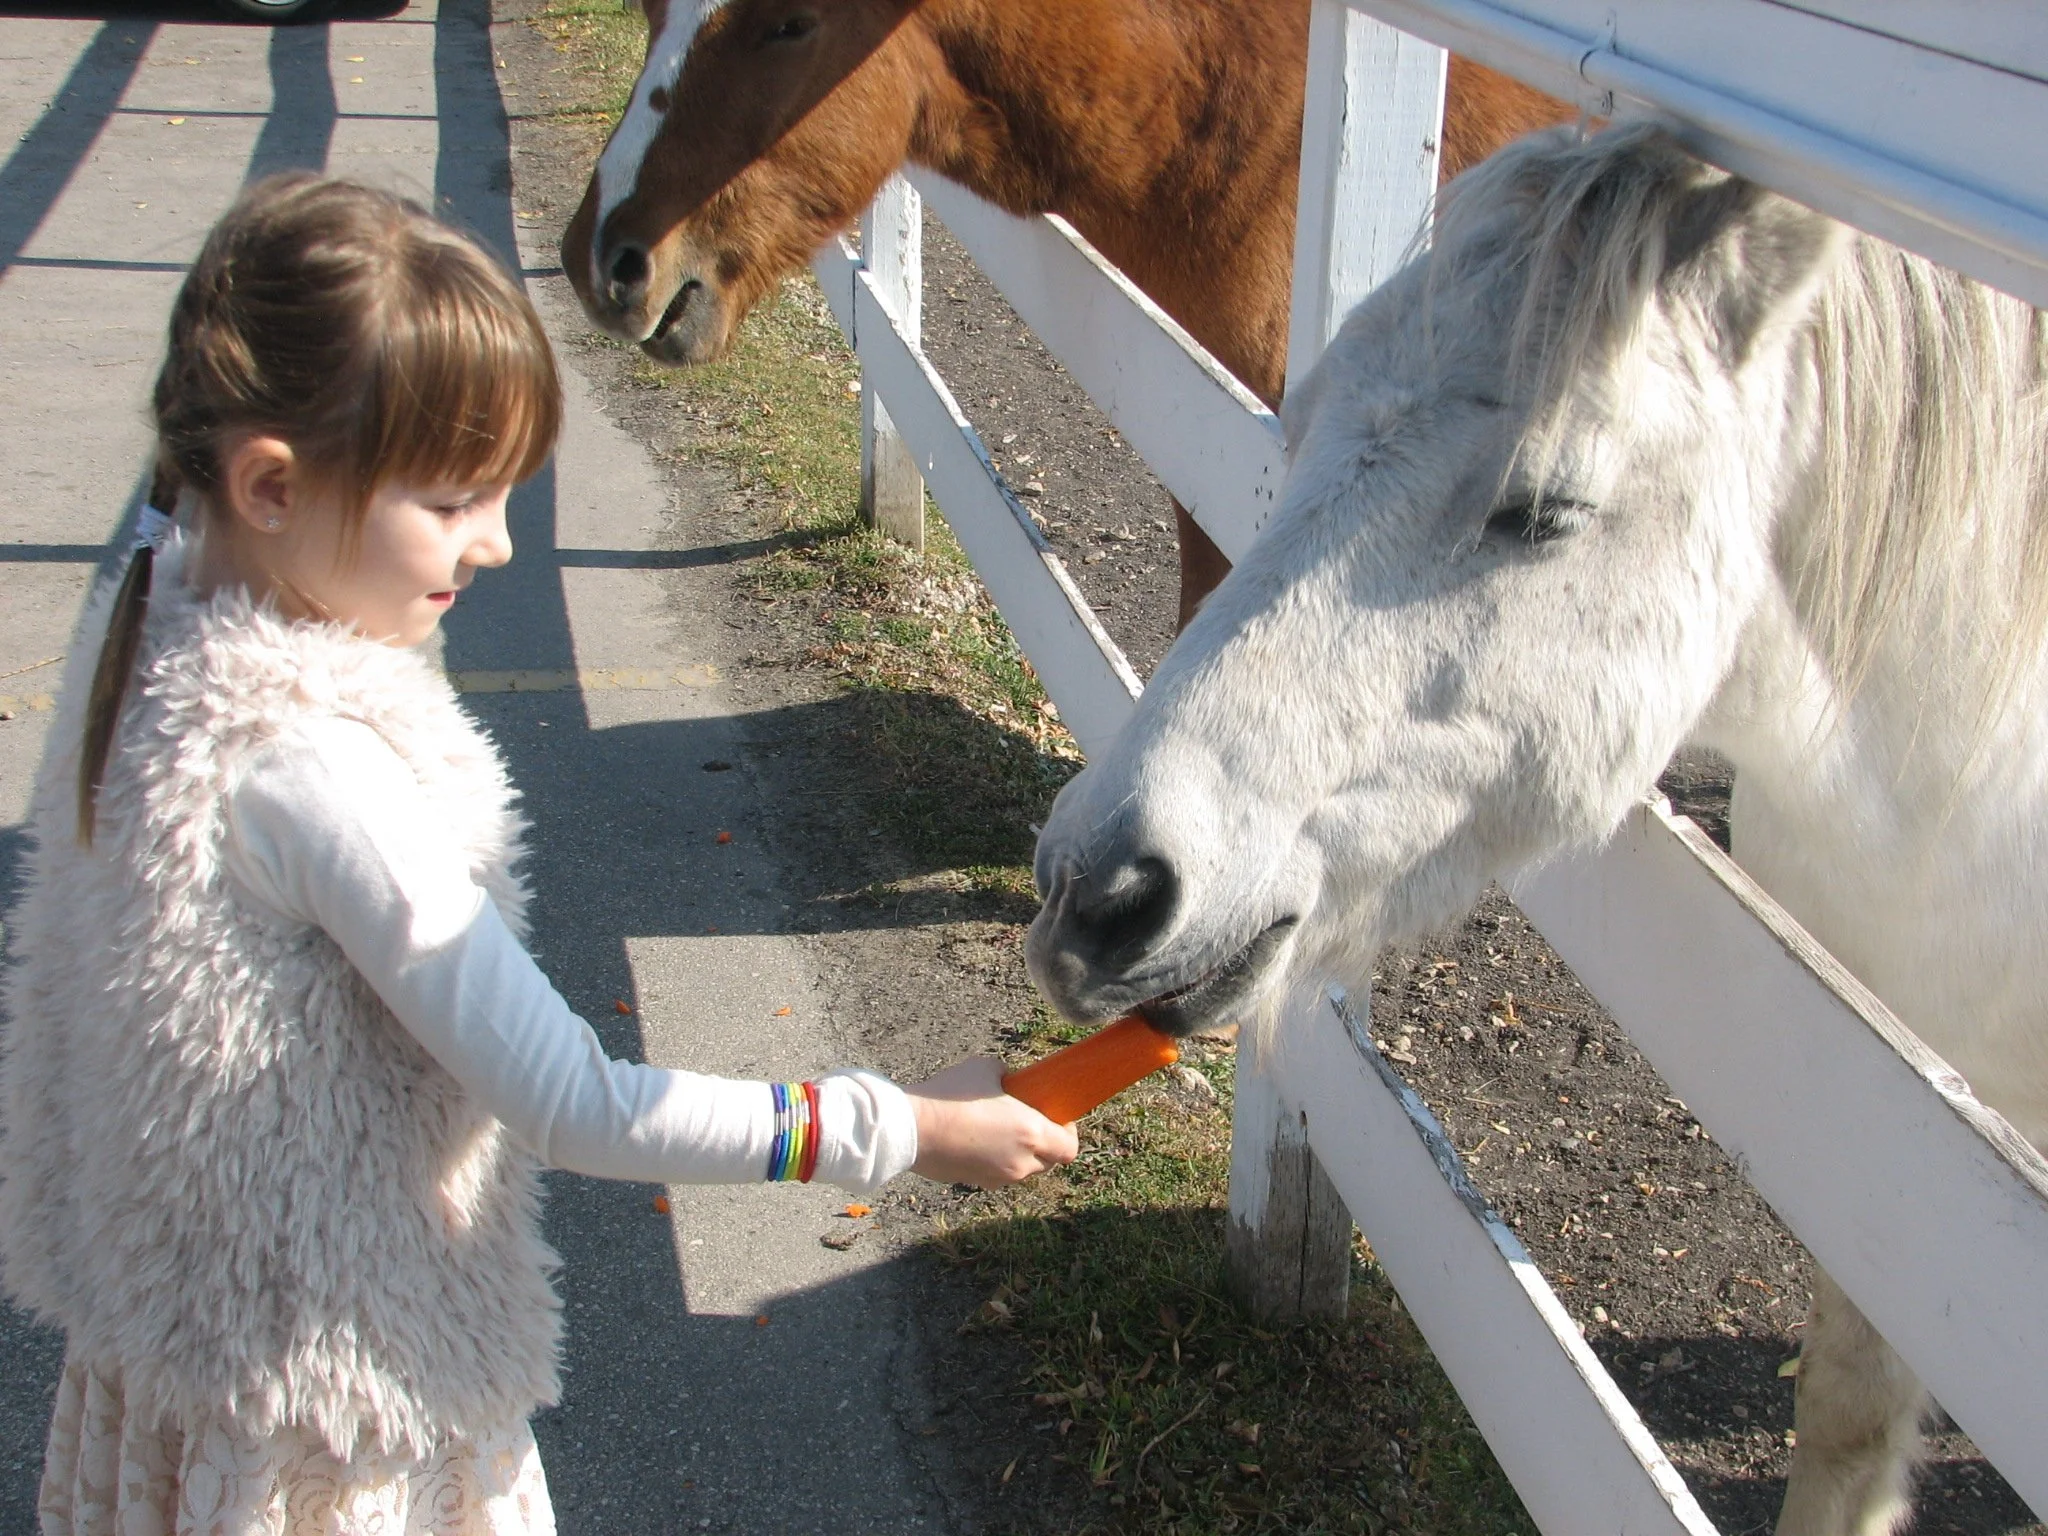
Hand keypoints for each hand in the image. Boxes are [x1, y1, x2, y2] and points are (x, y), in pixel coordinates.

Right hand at [906, 1057, 1078, 1187]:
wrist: (910, 1128)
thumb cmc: (950, 1096)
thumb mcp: (985, 1069)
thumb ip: (1007, 1076)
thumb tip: (1009, 1080)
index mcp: (1032, 1134)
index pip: (1070, 1149)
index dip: (1068, 1134)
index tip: (1057, 1118)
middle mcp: (1020, 1162)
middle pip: (1048, 1163)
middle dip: (1044, 1145)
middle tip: (1028, 1121)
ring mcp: (997, 1177)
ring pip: (1022, 1170)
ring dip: (1019, 1154)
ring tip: (998, 1129)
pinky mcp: (974, 1183)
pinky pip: (996, 1174)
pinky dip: (995, 1161)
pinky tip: (976, 1140)